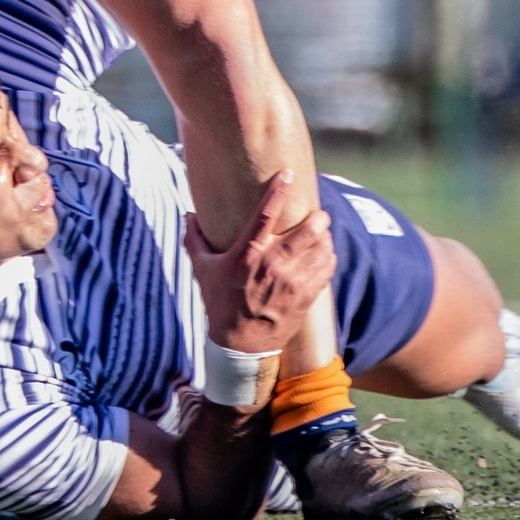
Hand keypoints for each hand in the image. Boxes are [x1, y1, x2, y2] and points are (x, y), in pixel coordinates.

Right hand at [185, 171, 335, 356]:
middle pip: (306, 231)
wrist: (241, 344)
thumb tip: (190, 215)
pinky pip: (326, 269)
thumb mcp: (202, 270)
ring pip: (321, 249)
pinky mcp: (304, 297)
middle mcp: (271, 266)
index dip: (278, 192)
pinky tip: (325, 252)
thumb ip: (194, 239)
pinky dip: (329, 257)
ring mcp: (291, 283)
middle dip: (317, 218)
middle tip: (317, 213)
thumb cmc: (220, 302)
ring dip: (324, 237)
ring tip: (322, 231)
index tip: (288, 175)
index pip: (265, 215)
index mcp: (245, 254)